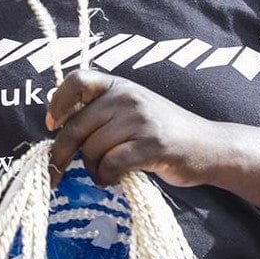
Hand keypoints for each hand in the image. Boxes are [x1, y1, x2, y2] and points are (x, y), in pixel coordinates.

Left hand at [47, 69, 217, 187]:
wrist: (208, 145)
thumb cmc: (162, 131)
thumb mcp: (131, 109)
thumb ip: (101, 112)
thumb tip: (58, 128)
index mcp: (118, 84)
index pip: (78, 79)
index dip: (58, 102)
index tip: (51, 125)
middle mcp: (127, 96)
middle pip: (76, 126)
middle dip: (60, 154)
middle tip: (54, 174)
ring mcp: (139, 118)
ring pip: (91, 149)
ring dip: (91, 170)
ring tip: (105, 174)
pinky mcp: (151, 144)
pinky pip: (110, 164)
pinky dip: (106, 178)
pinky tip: (114, 179)